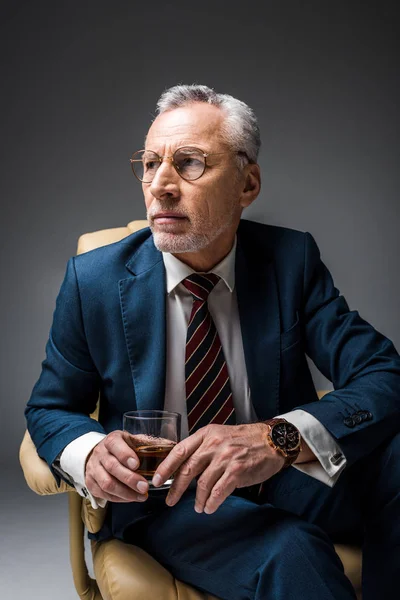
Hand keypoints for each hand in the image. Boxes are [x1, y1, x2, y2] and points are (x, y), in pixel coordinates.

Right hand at [85, 430, 149, 502]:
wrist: (99, 453)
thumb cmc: (122, 447)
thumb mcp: (132, 440)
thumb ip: (148, 443)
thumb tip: (170, 444)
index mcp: (112, 440)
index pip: (114, 444)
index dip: (125, 455)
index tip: (137, 464)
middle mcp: (100, 453)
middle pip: (112, 467)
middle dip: (130, 479)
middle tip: (145, 487)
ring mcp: (93, 469)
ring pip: (107, 483)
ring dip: (125, 492)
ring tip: (141, 496)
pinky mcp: (90, 483)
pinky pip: (103, 494)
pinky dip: (119, 498)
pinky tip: (131, 498)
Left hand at [152, 423, 284, 513]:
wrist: (272, 441)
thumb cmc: (245, 440)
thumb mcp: (220, 435)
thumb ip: (202, 448)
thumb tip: (183, 467)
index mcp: (206, 434)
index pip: (179, 450)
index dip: (166, 467)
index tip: (156, 480)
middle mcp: (214, 444)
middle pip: (187, 469)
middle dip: (175, 488)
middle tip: (170, 501)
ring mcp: (226, 457)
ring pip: (202, 484)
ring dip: (198, 499)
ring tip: (198, 507)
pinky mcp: (237, 470)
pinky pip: (218, 492)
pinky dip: (211, 502)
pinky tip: (209, 507)